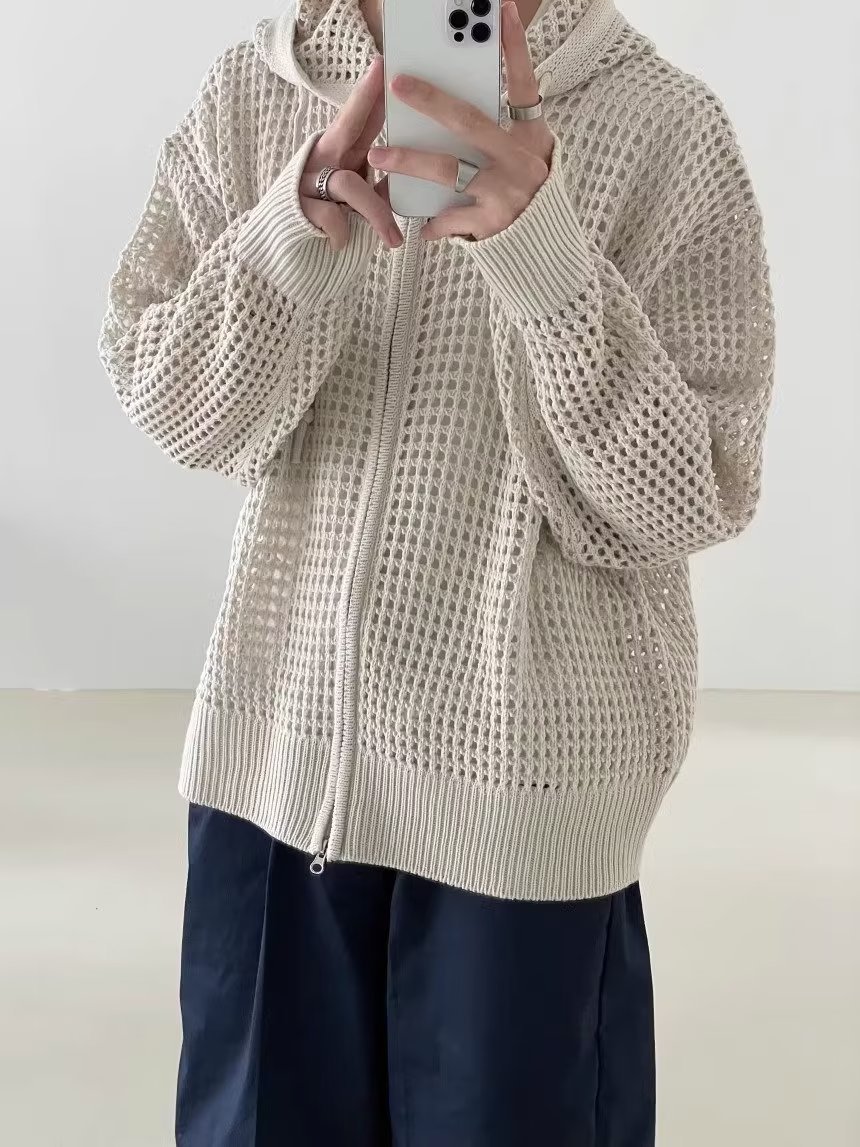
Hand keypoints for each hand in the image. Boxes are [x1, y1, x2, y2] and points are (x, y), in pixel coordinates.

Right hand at [301, 55, 402, 249]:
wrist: (284, 251)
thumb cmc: (324, 222)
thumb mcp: (354, 203)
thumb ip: (375, 188)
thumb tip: (403, 180)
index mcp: (337, 156)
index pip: (358, 121)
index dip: (371, 94)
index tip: (383, 64)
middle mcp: (322, 160)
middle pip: (345, 124)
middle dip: (364, 97)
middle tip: (381, 73)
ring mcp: (308, 181)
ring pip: (350, 184)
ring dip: (376, 214)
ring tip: (392, 241)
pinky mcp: (299, 207)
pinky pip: (333, 217)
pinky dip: (343, 234)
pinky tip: (341, 245)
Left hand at [367, 2, 553, 240]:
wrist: (546, 244)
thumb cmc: (527, 191)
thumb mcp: (525, 154)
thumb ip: (498, 129)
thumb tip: (455, 101)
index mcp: (530, 137)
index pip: (524, 84)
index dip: (515, 47)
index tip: (502, 10)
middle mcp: (521, 160)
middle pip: (470, 121)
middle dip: (431, 100)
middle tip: (398, 84)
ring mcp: (506, 192)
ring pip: (449, 169)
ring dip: (409, 162)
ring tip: (379, 157)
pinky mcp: (493, 224)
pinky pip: (450, 217)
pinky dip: (433, 221)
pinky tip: (421, 224)